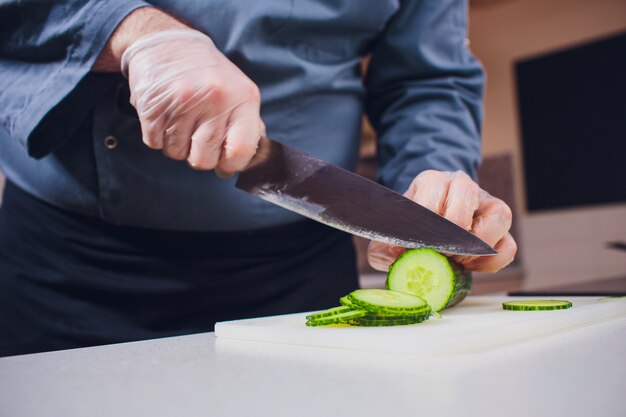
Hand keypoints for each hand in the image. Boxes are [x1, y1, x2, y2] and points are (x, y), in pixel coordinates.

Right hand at [121, 29, 263, 176]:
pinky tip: (165, 117)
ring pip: (177, 154)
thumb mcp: (239, 91)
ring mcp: (182, 101)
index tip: (223, 165)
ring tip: (181, 121)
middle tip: (197, 138)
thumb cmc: (209, 75)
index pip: (240, 151)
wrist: (167, 42)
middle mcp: (214, 99)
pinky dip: (157, 137)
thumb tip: (251, 159)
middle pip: (204, 160)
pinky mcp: (153, 105)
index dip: (231, 166)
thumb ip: (249, 125)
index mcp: (243, 98)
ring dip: (177, 145)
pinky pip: (154, 143)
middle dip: (199, 156)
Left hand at [368, 170, 516, 272]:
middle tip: (441, 251)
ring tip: (457, 260)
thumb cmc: (408, 228)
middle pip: (467, 192)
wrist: (425, 226)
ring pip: (499, 215)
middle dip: (453, 229)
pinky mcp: (499, 229)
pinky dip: (491, 262)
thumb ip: (385, 244)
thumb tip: (397, 254)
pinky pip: (508, 245)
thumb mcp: (390, 233)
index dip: (427, 217)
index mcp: (432, 181)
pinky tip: (470, 267)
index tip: (419, 241)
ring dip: (478, 245)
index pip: (434, 187)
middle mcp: (462, 186)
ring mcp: (485, 205)